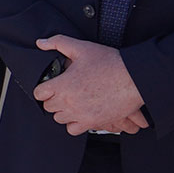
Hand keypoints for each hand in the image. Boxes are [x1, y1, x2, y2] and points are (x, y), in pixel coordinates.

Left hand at [31, 35, 146, 134]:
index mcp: (62, 85)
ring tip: (73, 101)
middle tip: (64, 91)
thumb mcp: (82, 47)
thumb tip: (41, 43)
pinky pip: (72, 130)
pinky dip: (74, 123)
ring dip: (63, 111)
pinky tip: (80, 112)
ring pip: (59, 118)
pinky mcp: (92, 122)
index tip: (51, 85)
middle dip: (54, 99)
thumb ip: (58, 42)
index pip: (39, 93)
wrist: (134, 78)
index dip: (44, 88)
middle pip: (48, 107)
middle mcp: (68, 102)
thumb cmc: (110, 63)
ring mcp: (79, 114)